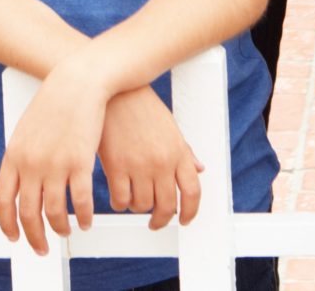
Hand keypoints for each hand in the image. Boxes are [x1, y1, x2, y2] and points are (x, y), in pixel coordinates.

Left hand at [0, 63, 105, 253]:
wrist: (78, 80)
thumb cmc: (55, 102)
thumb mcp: (27, 130)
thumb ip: (22, 157)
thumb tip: (20, 182)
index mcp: (14, 156)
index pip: (3, 201)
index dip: (8, 224)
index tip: (15, 237)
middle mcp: (31, 164)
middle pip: (28, 213)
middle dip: (34, 237)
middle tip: (41, 248)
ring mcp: (55, 164)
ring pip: (55, 213)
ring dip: (61, 228)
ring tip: (67, 231)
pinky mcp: (80, 162)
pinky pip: (80, 202)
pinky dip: (84, 216)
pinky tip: (87, 220)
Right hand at [97, 85, 201, 230]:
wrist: (115, 91)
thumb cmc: (142, 108)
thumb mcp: (170, 127)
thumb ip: (184, 151)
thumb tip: (200, 169)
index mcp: (178, 152)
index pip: (192, 192)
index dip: (190, 212)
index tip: (184, 220)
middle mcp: (162, 162)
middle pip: (166, 206)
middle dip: (161, 220)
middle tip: (155, 222)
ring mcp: (139, 165)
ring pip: (142, 205)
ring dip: (138, 207)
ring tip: (133, 198)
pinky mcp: (116, 167)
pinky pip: (120, 200)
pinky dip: (120, 203)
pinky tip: (119, 195)